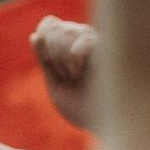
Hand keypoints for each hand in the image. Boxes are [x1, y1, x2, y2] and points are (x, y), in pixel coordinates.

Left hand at [30, 16, 96, 131]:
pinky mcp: (114, 46)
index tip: (51, 67)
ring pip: (68, 30)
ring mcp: (103, 41)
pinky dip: (75, 60)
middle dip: (52, 55)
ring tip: (78, 79)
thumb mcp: (56, 84)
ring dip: (63, 60)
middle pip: (56, 28)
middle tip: (68, 78)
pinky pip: (83, 41)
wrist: (106, 124)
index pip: (48, 25)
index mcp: (74, 45)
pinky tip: (82, 74)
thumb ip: (46, 59)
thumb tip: (35, 35)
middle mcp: (90, 38)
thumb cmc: (84, 108)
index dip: (44, 44)